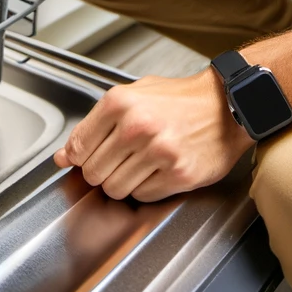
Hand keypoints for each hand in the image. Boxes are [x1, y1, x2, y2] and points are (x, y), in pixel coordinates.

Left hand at [53, 70, 254, 202]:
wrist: (226, 105)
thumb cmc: (179, 100)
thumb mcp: (133, 96)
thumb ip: (95, 124)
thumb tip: (65, 155)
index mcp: (120, 103)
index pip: (78, 146)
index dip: (78, 157)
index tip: (84, 158)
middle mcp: (136, 127)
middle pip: (93, 172)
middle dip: (101, 170)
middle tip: (118, 159)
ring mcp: (158, 153)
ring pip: (115, 189)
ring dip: (123, 182)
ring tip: (140, 164)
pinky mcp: (178, 174)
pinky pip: (143, 196)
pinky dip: (145, 188)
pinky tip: (157, 169)